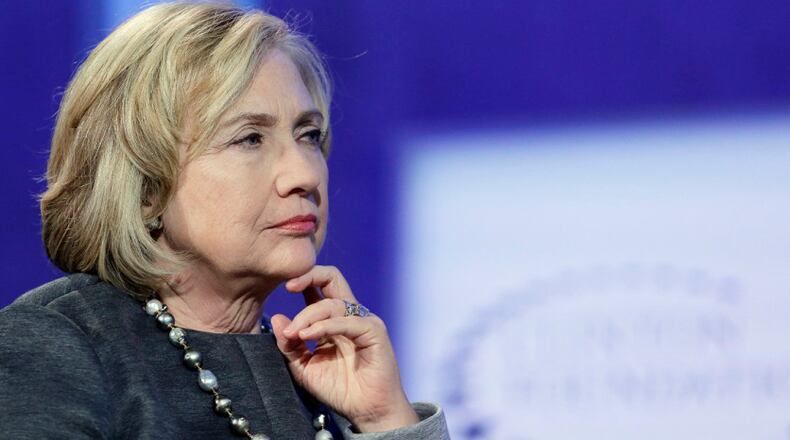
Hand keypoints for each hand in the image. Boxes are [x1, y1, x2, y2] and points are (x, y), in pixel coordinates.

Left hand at [269, 265, 418, 431]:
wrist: (367, 411)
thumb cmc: (340, 389)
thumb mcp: (305, 368)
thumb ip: (290, 346)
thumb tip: (276, 318)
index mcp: (333, 319)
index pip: (319, 287)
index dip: (302, 280)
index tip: (283, 287)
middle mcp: (349, 315)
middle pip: (332, 277)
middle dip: (308, 276)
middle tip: (287, 287)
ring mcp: (363, 321)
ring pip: (334, 302)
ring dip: (308, 316)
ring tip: (293, 334)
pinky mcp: (374, 332)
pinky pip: (347, 321)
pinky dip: (325, 326)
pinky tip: (308, 336)